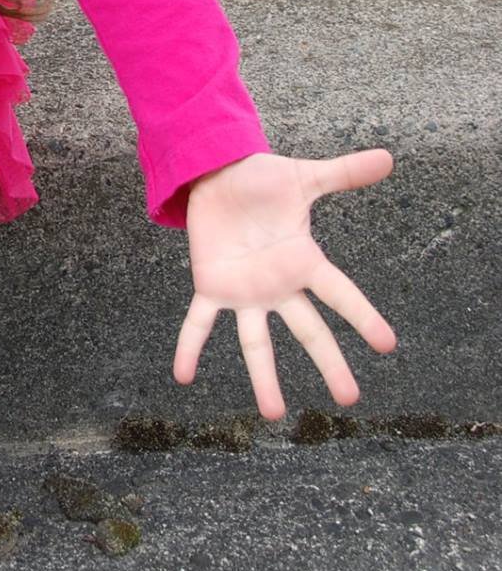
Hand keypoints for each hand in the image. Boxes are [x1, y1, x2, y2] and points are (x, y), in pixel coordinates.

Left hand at [173, 149, 397, 419]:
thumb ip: (343, 173)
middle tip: (349, 399)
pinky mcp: (211, 285)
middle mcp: (278, 285)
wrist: (218, 172)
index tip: (388, 345)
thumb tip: (388, 157)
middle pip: (308, 331)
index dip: (363, 318)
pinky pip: (198, 322)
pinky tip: (181, 375)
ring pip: (256, 342)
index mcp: (304, 262)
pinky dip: (189, 346)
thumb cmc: (263, 179)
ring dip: (263, 377)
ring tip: (273, 414)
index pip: (341, 295)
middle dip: (329, 365)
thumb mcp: (305, 177)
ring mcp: (245, 291)